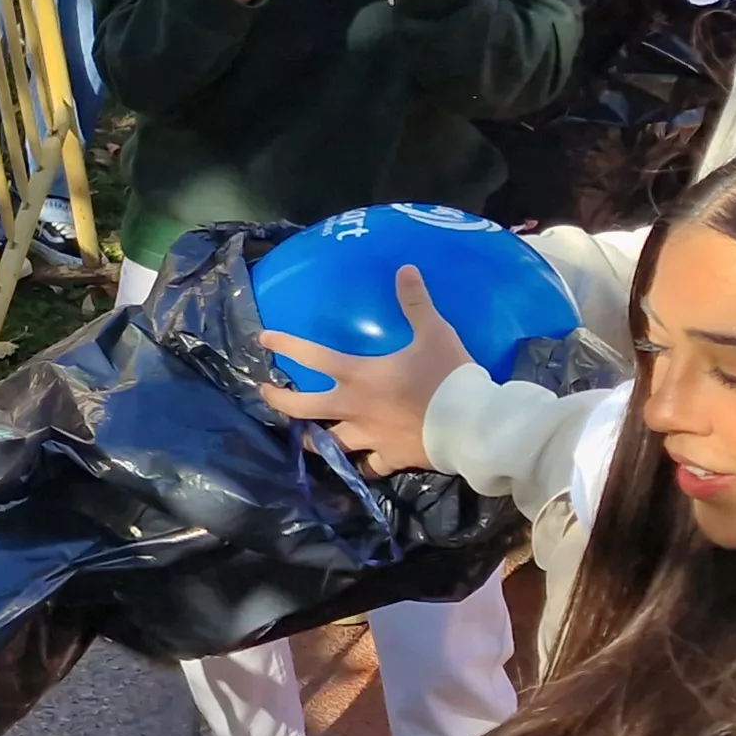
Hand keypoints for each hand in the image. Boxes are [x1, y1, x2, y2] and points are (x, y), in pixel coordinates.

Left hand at [260, 266, 466, 473]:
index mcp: (359, 376)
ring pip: (328, 444)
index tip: (263, 339)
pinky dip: (361, 466)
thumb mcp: (434, 333)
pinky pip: (367, 467)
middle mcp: (354, 409)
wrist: (472, 425)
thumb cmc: (448, 377)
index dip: (285, 345)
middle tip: (266, 394)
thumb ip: (416, 302)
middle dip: (279, 401)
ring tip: (305, 436)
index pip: (311, 357)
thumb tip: (405, 268)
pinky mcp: (390, 458)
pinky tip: (358, 464)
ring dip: (314, 439)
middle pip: (303, 409)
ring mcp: (369, 438)